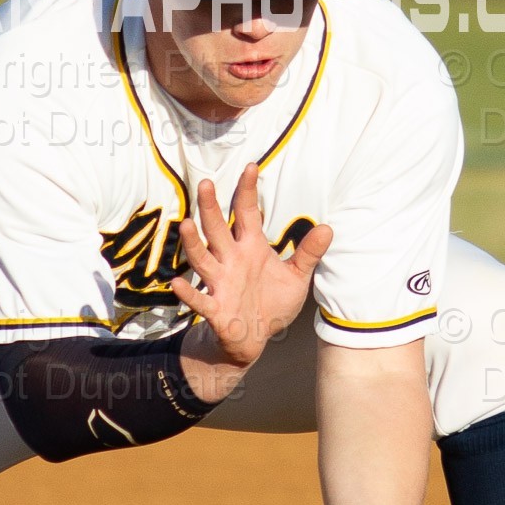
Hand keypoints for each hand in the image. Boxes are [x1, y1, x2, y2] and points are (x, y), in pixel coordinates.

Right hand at [169, 164, 332, 369]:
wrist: (255, 338)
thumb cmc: (271, 303)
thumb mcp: (296, 277)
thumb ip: (308, 253)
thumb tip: (329, 228)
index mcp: (250, 248)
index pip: (246, 213)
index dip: (247, 190)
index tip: (252, 166)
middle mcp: (231, 260)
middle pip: (217, 229)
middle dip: (212, 208)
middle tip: (207, 184)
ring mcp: (220, 283)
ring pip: (203, 259)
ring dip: (194, 243)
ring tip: (186, 224)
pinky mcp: (215, 308)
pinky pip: (200, 300)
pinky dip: (188, 293)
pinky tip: (176, 284)